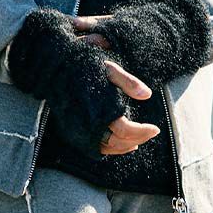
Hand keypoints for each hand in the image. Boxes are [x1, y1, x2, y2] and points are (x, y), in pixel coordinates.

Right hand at [69, 14, 160, 155]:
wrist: (56, 66)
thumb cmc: (85, 64)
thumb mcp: (108, 68)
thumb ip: (128, 82)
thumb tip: (148, 94)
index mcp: (99, 108)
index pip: (125, 129)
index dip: (142, 131)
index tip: (155, 128)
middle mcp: (89, 122)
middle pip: (117, 142)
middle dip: (138, 139)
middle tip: (151, 133)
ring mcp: (79, 128)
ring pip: (105, 147)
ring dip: (124, 146)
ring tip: (139, 140)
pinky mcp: (73, 129)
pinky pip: (94, 146)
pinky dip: (109, 148)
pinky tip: (119, 141)